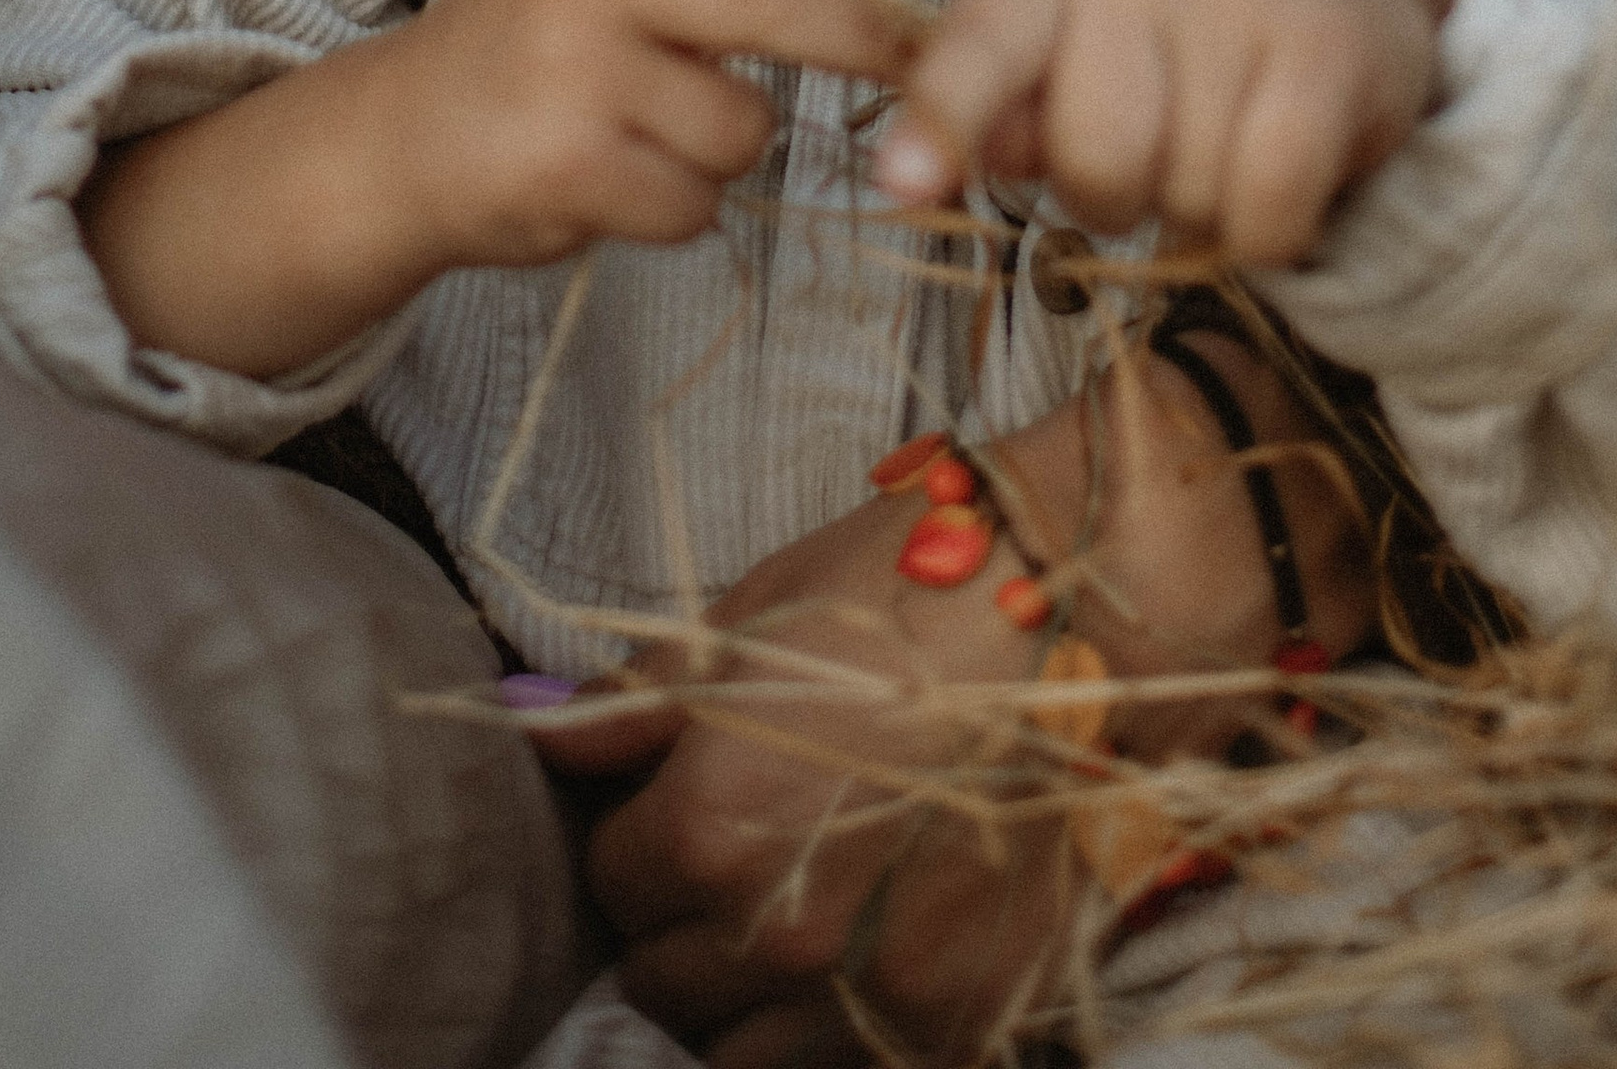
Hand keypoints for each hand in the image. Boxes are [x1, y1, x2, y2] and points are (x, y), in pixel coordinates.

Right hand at [368, 0, 915, 270]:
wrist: (398, 139)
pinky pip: (696, 201)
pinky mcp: (569, 170)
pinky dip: (680, 204)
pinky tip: (624, 179)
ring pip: (744, 125)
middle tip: (910, 56)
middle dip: (861, 37)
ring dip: (727, 144)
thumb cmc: (525, 29)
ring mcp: (574, 74)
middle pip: (770, 4)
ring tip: (659, 129)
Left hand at [538, 348, 1368, 1067]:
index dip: (642, 830)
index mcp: (708, 824)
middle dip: (681, 917)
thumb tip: (529, 726)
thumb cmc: (908, 593)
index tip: (684, 796)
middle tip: (741, 850)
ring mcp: (866, 997)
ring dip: (741, 993)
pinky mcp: (947, 1033)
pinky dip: (822, 1035)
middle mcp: (775, 930)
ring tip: (790, 909)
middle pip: (658, 979)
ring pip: (730, 1054)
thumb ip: (632, 705)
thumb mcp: (750, 622)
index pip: (612, 877)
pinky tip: (851, 958)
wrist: (1087, 623)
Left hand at [874, 0, 1441, 261]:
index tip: (904, 184)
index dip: (944, 117)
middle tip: (1160, 149)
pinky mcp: (1322, 43)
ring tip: (1227, 142)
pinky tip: (1282, 169)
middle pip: (1094, 159)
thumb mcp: (1073, 66)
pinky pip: (1267, 206)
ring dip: (1203, 208)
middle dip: (1122, 195)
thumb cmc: (1176, 59)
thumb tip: (931, 167)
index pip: (982, 44)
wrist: (1348, 13)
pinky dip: (1271, 231)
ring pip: (1184, 192)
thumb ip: (1001, 113)